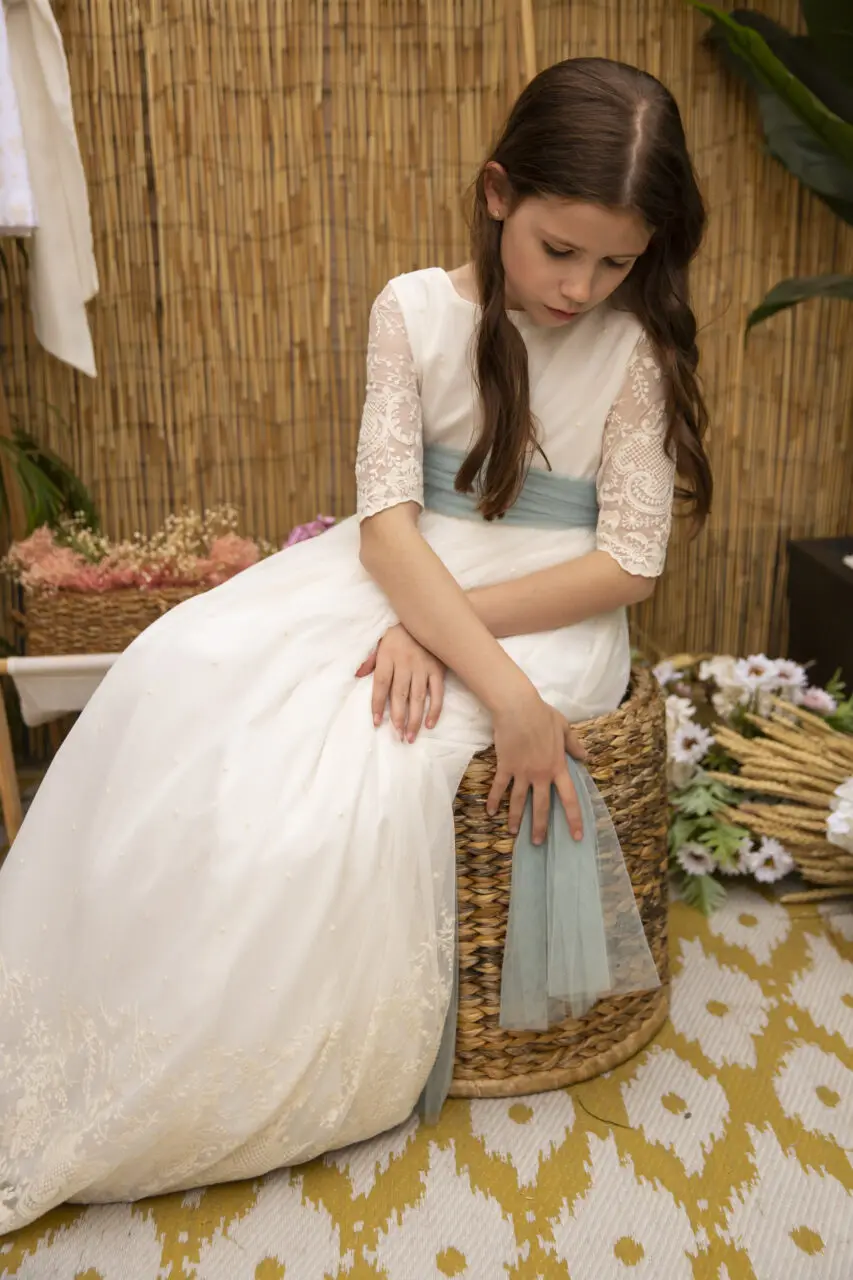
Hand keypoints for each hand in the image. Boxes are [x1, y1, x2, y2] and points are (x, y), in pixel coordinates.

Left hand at [355, 624, 444, 741]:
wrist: (426, 615)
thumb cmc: (399, 631)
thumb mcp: (380, 640)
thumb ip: (369, 659)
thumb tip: (357, 675)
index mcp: (388, 656)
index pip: (381, 685)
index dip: (378, 704)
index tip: (377, 722)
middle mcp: (406, 663)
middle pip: (400, 695)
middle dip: (398, 718)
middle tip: (397, 736)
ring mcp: (424, 667)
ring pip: (419, 697)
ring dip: (414, 719)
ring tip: (410, 737)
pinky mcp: (438, 669)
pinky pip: (437, 692)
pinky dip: (435, 709)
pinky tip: (429, 724)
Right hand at [487, 687, 586, 845]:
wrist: (518, 708)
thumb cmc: (542, 714)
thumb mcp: (564, 728)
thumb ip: (574, 745)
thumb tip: (585, 757)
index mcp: (558, 767)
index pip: (569, 798)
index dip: (574, 819)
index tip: (576, 836)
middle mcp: (541, 775)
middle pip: (542, 806)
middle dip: (540, 827)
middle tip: (537, 843)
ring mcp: (522, 772)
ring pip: (519, 802)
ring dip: (516, 819)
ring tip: (514, 833)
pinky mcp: (505, 767)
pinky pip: (499, 787)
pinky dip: (494, 800)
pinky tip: (490, 812)